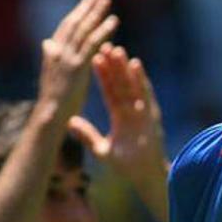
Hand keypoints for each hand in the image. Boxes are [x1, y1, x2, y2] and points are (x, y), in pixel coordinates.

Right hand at [38, 0, 118, 118]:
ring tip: (107, 0)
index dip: (76, 13)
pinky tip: (114, 20)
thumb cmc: (51, 101)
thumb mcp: (49, 74)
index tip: (86, 1)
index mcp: (52, 53)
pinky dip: (103, 30)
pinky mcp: (78, 66)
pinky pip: (93, 43)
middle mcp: (58, 51)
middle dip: (86, 7)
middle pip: (74, 23)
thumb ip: (50, 57)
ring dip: (96, 13)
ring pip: (84, 30)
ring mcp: (68, 58)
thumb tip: (47, 42)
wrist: (50, 117)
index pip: (66, 27)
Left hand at [68, 44, 167, 185]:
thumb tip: (69, 123)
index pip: (109, 91)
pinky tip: (135, 64)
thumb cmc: (127, 165)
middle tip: (105, 45)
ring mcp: (143, 110)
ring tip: (117, 49)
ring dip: (124, 67)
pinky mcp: (152, 113)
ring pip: (132, 84)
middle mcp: (132, 109)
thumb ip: (87, 135)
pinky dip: (141, 78)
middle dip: (113, 65)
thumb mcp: (101, 149)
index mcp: (120, 116)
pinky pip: (145, 93)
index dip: (102, 75)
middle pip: (121, 83)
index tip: (95, 58)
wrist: (144, 176)